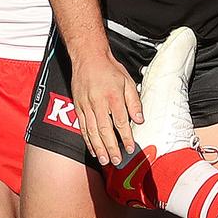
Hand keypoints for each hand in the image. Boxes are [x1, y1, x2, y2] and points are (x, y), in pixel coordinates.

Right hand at [71, 50, 142, 165]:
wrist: (88, 57)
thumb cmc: (109, 69)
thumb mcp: (128, 81)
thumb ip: (134, 102)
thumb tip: (140, 120)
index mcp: (113, 97)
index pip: (121, 122)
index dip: (125, 137)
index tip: (129, 148)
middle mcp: (98, 103)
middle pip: (105, 130)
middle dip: (111, 147)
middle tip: (116, 161)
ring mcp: (86, 105)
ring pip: (92, 131)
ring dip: (98, 147)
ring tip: (104, 160)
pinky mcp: (78, 107)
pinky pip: (82, 127)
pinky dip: (87, 140)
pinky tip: (93, 149)